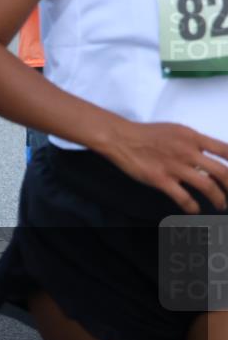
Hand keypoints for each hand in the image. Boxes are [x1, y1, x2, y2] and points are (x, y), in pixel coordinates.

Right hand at [102, 121, 227, 213]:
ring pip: (208, 187)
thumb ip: (194, 142)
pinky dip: (193, 207)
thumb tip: (209, 155)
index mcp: (192, 137)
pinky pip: (184, 198)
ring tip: (220, 204)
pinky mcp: (161, 180)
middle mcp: (187, 152)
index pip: (226, 151)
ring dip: (219, 199)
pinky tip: (194, 209)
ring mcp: (175, 167)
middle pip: (223, 172)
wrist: (121, 138)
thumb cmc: (146, 134)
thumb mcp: (176, 130)